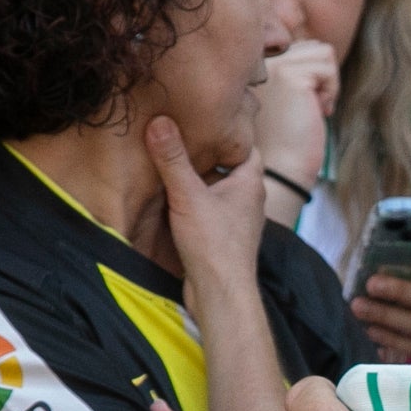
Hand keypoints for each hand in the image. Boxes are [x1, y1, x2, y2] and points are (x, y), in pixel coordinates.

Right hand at [146, 115, 269, 299]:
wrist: (221, 294)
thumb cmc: (214, 246)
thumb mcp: (188, 195)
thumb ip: (173, 159)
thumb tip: (159, 121)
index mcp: (250, 182)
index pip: (246, 145)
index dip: (230, 129)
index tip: (207, 116)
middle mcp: (248, 199)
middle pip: (227, 165)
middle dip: (206, 151)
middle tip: (180, 133)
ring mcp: (236, 219)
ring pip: (215, 187)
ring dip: (196, 177)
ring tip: (169, 158)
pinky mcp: (222, 236)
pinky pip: (207, 208)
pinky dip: (192, 199)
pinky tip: (170, 195)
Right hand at [255, 38, 340, 196]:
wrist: (281, 171)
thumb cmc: (288, 142)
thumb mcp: (291, 100)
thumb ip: (298, 72)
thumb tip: (321, 48)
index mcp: (255, 66)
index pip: (299, 48)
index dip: (314, 76)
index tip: (306, 106)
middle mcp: (258, 61)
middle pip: (312, 46)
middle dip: (323, 77)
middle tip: (314, 108)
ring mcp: (271, 66)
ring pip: (322, 51)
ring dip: (328, 82)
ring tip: (314, 108)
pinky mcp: (288, 75)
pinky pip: (327, 66)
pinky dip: (331, 89)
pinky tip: (317, 111)